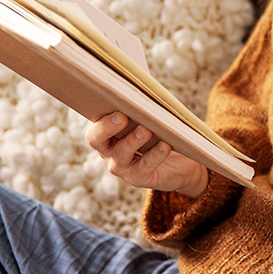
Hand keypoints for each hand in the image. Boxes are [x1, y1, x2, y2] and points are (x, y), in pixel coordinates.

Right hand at [86, 113, 208, 198]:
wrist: (178, 162)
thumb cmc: (158, 134)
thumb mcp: (148, 121)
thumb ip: (140, 110)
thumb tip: (144, 94)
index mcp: (106, 135)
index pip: (94, 130)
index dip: (102, 122)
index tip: (117, 111)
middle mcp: (108, 152)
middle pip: (98, 141)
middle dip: (108, 127)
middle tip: (123, 117)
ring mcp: (121, 167)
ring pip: (121, 154)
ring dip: (133, 140)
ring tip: (146, 130)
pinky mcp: (138, 178)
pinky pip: (144, 167)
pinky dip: (155, 155)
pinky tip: (165, 145)